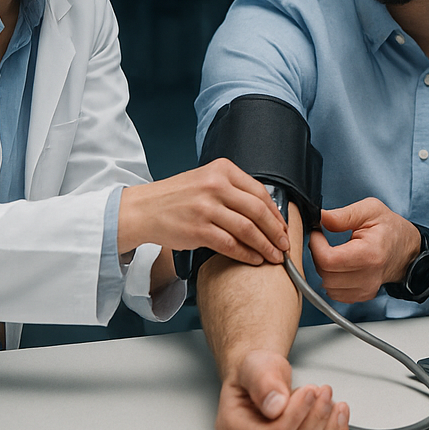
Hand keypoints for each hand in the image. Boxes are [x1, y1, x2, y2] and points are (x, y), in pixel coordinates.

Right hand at [118, 158, 288, 265]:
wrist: (143, 209)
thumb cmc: (176, 197)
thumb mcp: (206, 180)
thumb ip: (233, 189)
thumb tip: (266, 210)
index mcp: (222, 170)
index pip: (259, 192)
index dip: (276, 212)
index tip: (284, 226)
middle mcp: (215, 186)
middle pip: (258, 210)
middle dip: (276, 231)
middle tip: (285, 244)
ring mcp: (206, 208)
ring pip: (247, 229)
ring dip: (265, 245)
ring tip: (275, 256)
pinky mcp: (198, 230)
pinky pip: (230, 244)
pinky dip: (247, 254)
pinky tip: (255, 259)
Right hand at [215, 349, 348, 429]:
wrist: (265, 377)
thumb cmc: (258, 372)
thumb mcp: (257, 365)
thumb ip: (264, 381)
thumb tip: (275, 404)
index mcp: (232, 429)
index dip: (293, 418)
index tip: (309, 392)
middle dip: (313, 421)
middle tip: (323, 393)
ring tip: (330, 401)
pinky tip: (338, 416)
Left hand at [307, 198, 420, 303]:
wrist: (407, 250)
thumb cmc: (391, 229)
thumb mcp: (370, 210)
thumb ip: (344, 214)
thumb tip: (321, 218)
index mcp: (370, 253)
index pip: (328, 259)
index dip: (316, 245)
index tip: (318, 233)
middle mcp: (369, 276)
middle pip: (326, 274)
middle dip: (318, 256)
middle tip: (324, 242)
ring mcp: (367, 289)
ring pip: (328, 286)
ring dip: (325, 269)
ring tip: (334, 253)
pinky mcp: (363, 295)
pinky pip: (336, 293)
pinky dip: (332, 280)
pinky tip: (340, 266)